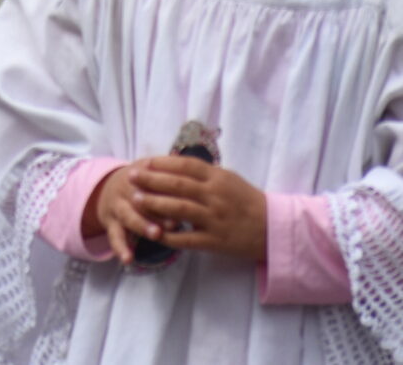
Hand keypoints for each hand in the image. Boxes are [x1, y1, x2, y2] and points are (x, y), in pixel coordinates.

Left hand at [88, 156, 268, 264]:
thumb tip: (177, 161)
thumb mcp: (229, 179)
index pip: (185, 165)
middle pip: (178, 185)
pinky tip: (153, 233)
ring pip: (179, 209)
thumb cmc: (247, 201)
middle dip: (151, 180)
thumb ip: (205, 172)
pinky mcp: (214, 241)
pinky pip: (187, 239)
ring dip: (155, 204)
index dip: (162, 163)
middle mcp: (215, 196)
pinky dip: (168, 236)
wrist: (271, 229)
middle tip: (131, 176)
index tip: (143, 162)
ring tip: (136, 200)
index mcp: (218, 178)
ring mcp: (214, 219)